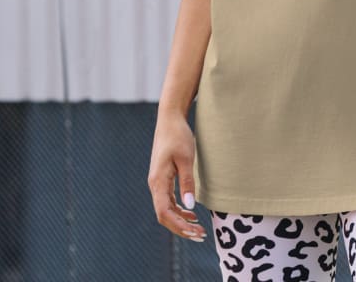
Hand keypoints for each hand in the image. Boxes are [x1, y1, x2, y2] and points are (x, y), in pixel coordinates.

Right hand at [148, 111, 207, 242]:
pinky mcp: (162, 178)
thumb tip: (190, 206)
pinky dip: (179, 210)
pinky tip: (191, 213)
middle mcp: (155, 184)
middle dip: (181, 228)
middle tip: (201, 235)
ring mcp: (157, 182)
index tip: (195, 232)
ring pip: (166, 209)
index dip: (179, 226)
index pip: (164, 213)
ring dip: (180, 221)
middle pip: (164, 215)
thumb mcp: (186, 158)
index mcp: (158, 181)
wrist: (170, 119)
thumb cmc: (178, 135)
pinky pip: (168, 200)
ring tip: (199, 228)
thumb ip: (187, 182)